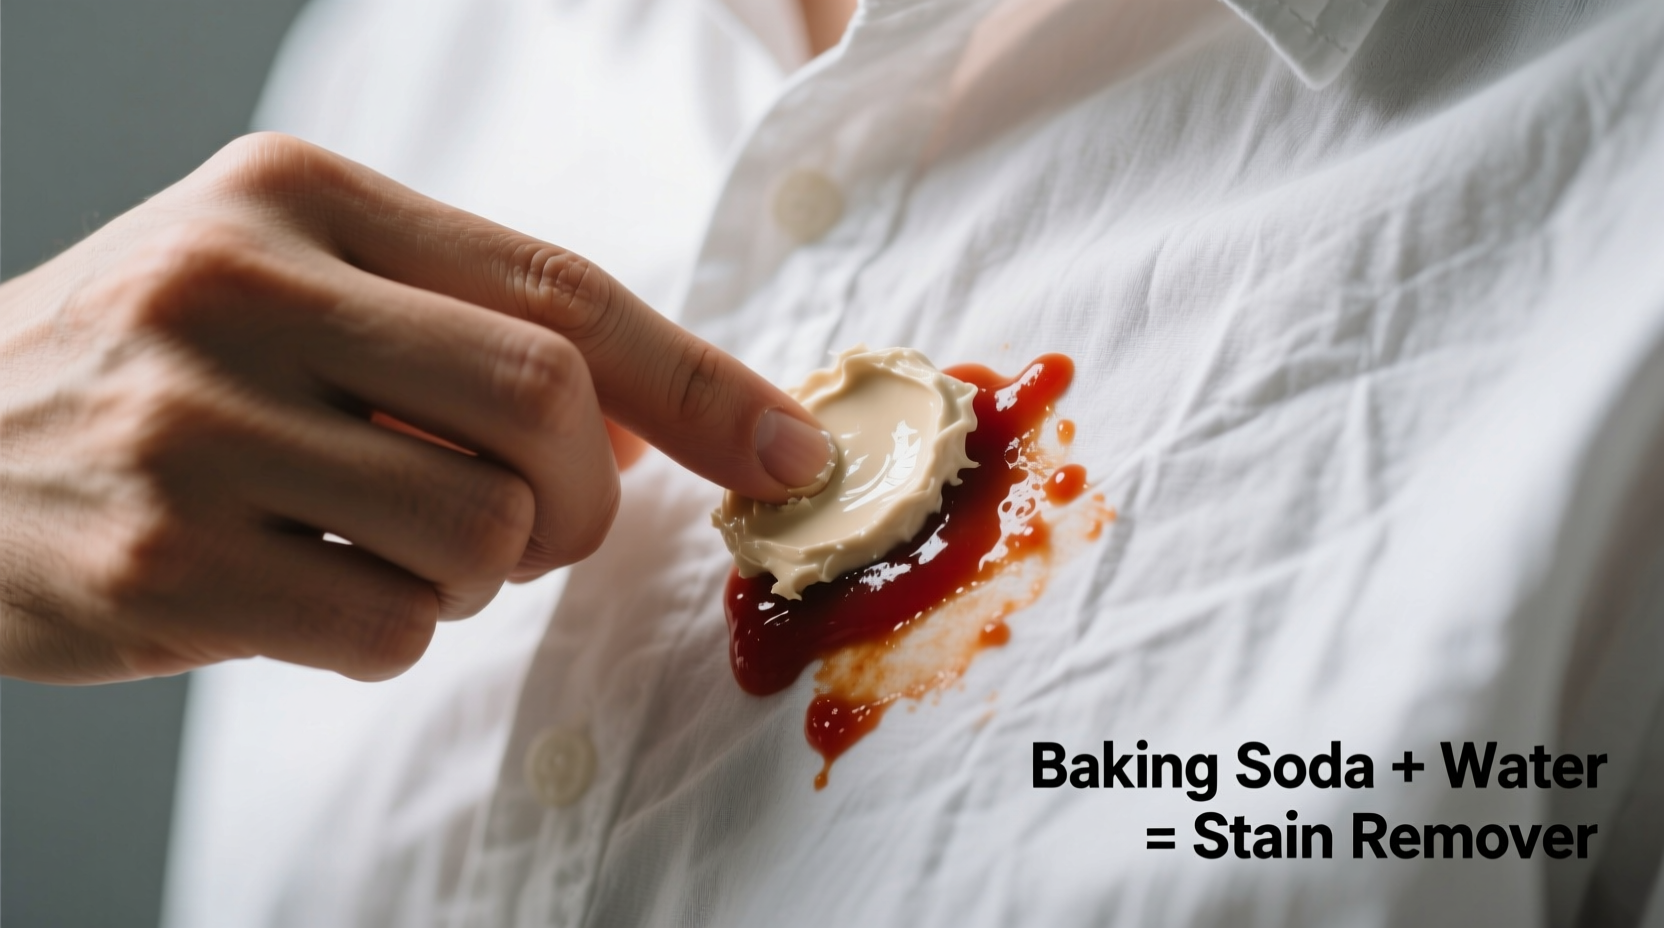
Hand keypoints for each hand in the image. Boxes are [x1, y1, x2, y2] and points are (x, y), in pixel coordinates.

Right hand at [0, 133, 833, 683]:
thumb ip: (460, 328)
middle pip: (548, 408)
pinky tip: (313, 590)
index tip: (789, 452)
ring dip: (477, 576)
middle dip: (585, 497)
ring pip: (481, 535)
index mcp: (302, 194)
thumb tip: (664, 423)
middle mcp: (244, 286)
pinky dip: (393, 634)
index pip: (560, 291)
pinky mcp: (165, 559)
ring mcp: (196, 424)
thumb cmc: (151, 368)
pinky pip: (390, 630)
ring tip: (388, 547)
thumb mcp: (287, 283)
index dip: (701, 383)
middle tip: (538, 523)